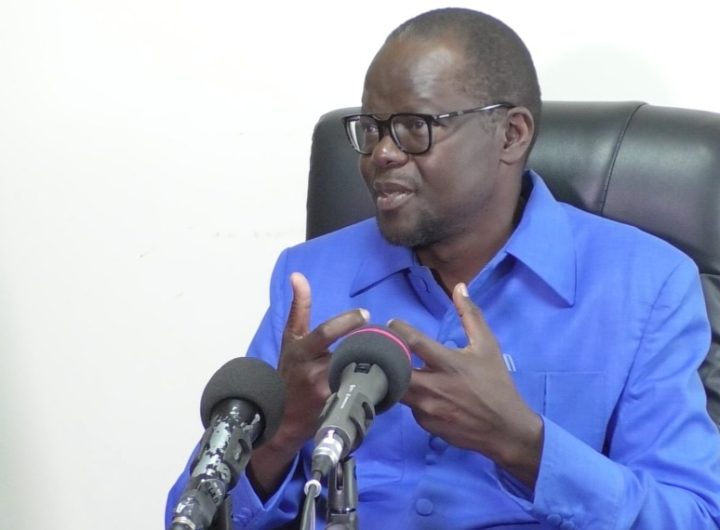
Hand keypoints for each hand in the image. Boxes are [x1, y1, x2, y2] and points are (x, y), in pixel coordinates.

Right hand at [248, 272, 368, 495]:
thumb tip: (297, 276)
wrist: (281, 416)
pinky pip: (359, 393)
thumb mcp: (291, 339)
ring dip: (375, 365)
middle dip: (368, 346)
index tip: (365, 314)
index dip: (346, 322)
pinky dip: (374, 386)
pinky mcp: (336, 408)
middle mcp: (312, 371)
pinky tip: (387, 381)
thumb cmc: (289, 370)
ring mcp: (325, 392)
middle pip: (347, 354)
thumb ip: (298, 308)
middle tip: (387, 339)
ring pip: (356, 374)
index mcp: (302, 350)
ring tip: (391, 357)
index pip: (325, 332)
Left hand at [390, 283, 542, 487]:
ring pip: (396, 389)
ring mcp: (427, 408)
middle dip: (386, 357)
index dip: (397, 330)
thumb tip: (459, 287)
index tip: (391, 323)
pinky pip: (409, 407)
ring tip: (392, 367)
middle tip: (382, 347)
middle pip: (395, 369)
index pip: (413, 342)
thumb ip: (471, 315)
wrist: (505, 429)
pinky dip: (410, 397)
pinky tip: (415, 391)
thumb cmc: (496, 383)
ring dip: (394, 377)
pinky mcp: (425, 424)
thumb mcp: (487, 346)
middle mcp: (433, 386)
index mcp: (448, 363)